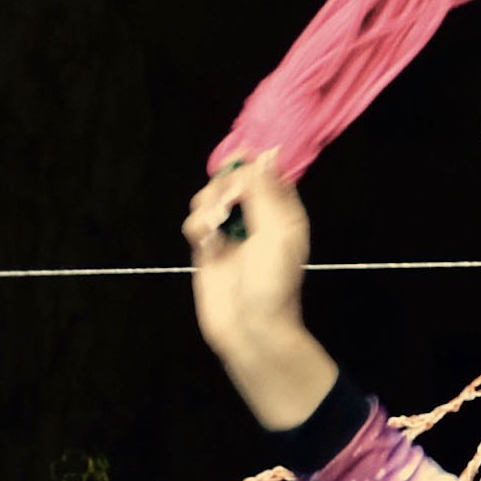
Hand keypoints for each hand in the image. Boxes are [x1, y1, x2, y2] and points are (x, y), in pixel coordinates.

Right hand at [182, 151, 336, 429]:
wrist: (250, 327)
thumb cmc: (273, 283)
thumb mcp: (277, 232)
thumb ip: (266, 192)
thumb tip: (266, 153)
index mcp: (284, 213)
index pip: (266, 174)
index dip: (250, 165)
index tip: (238, 160)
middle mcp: (258, 219)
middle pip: (231, 181)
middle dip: (224, 186)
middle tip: (227, 203)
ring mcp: (231, 234)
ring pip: (208, 200)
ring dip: (207, 206)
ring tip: (216, 227)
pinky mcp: (208, 248)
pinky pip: (195, 223)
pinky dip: (197, 226)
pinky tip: (206, 240)